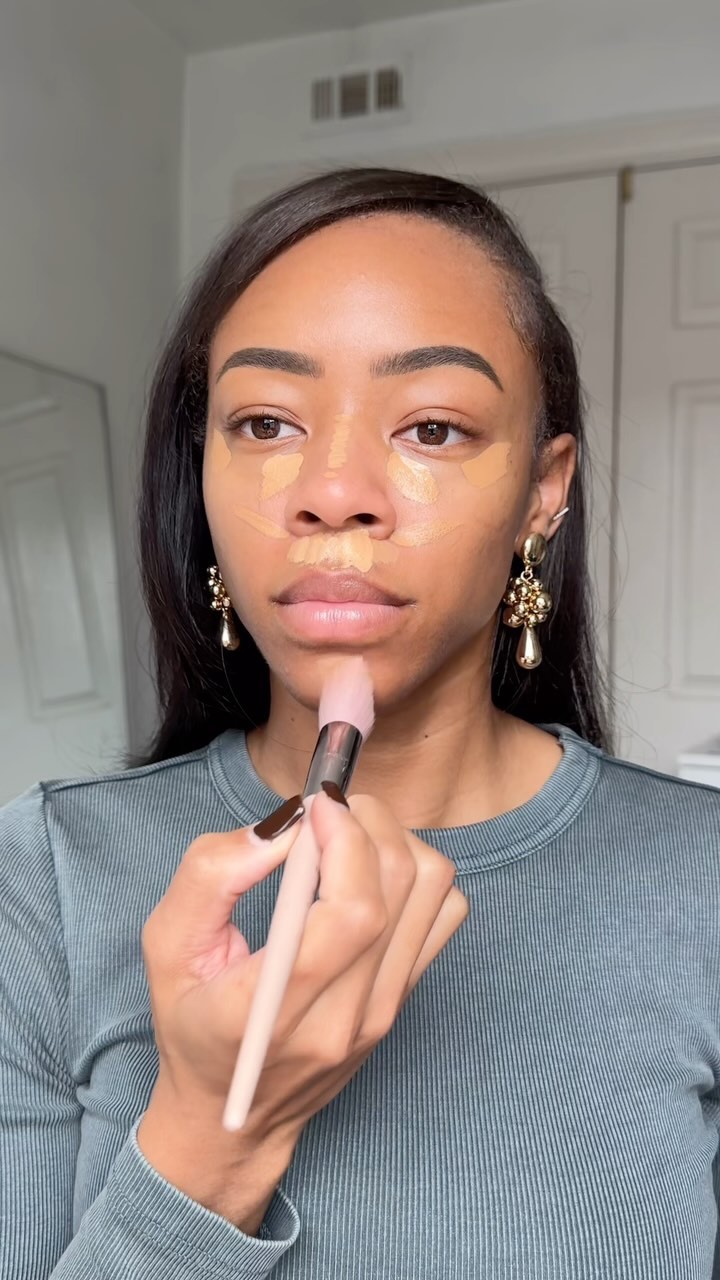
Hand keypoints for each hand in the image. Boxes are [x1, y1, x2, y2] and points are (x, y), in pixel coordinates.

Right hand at [137, 789, 468, 1220]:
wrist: (235, 1118)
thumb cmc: (192, 1022)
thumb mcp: (167, 944)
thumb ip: (212, 875)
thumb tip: (285, 826)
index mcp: (272, 1009)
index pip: (353, 911)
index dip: (346, 838)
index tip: (315, 805)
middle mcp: (343, 1016)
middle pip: (399, 887)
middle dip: (368, 821)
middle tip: (326, 813)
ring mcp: (383, 1012)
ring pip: (433, 890)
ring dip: (396, 842)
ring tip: (347, 841)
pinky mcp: (404, 1001)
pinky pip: (445, 913)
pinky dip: (417, 874)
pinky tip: (370, 876)